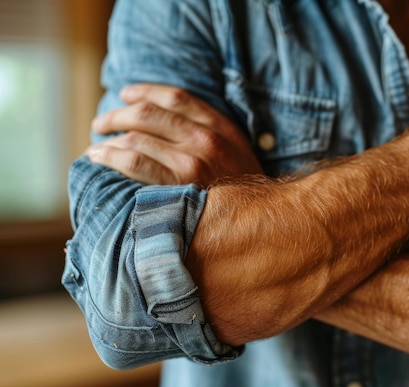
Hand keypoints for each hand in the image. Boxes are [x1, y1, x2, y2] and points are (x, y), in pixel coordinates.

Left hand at [86, 84, 261, 185]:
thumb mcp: (237, 154)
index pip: (176, 97)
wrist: (260, 223)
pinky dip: (110, 156)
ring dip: (109, 139)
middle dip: (117, 115)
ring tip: (96, 147)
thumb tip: (168, 124)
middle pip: (148, 114)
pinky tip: (98, 157)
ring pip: (136, 138)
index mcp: (221, 127)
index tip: (125, 94)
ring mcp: (192, 162)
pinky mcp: (178, 185)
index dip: (144, 91)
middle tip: (101, 123)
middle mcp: (206, 139)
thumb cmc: (243, 192)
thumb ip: (211, 134)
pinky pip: (134, 163)